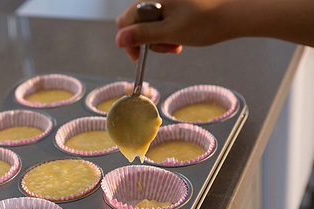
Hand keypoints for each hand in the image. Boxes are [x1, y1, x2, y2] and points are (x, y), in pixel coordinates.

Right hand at [115, 0, 231, 59]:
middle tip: (167, 49)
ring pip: (150, 24)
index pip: (124, 22)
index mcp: (151, 0)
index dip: (129, 42)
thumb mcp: (170, 33)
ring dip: (160, 39)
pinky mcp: (175, 3)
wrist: (235, 12)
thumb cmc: (206, 22)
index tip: (139, 56)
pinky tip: (181, 37)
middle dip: (147, 41)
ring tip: (177, 44)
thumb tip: (118, 40)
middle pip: (136, 23)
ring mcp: (166, 0)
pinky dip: (169, 32)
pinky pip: (163, 20)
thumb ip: (142, 36)